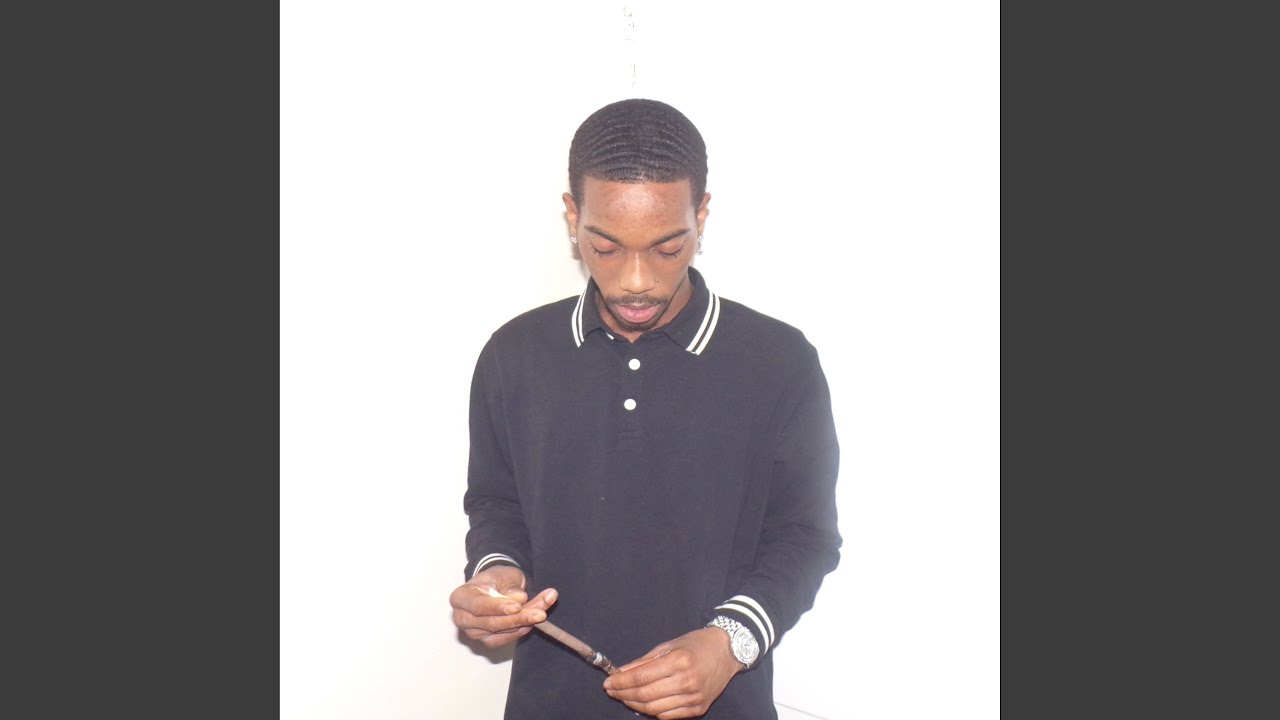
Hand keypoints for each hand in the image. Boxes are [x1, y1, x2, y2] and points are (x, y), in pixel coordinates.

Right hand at [449, 565, 557, 647]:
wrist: (496, 587)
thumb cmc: (496, 579)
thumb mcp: (504, 574)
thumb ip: (510, 585)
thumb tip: (519, 598)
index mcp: (460, 597)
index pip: (478, 606)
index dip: (498, 607)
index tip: (518, 606)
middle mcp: (462, 618)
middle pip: (491, 623)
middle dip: (518, 618)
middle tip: (540, 612)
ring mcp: (473, 633)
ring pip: (501, 632)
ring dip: (524, 623)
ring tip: (542, 611)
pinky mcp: (486, 641)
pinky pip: (505, 639)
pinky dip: (520, 630)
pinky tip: (532, 621)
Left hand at [603, 627, 741, 718]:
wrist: (727, 652)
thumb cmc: (696, 644)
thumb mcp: (668, 645)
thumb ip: (644, 661)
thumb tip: (621, 673)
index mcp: (678, 661)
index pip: (641, 677)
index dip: (621, 682)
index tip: (608, 683)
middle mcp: (687, 681)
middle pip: (646, 695)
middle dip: (623, 694)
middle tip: (612, 691)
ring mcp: (694, 698)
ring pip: (654, 709)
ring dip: (635, 705)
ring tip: (625, 697)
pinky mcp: (699, 709)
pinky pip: (668, 716)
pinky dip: (652, 712)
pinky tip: (644, 704)